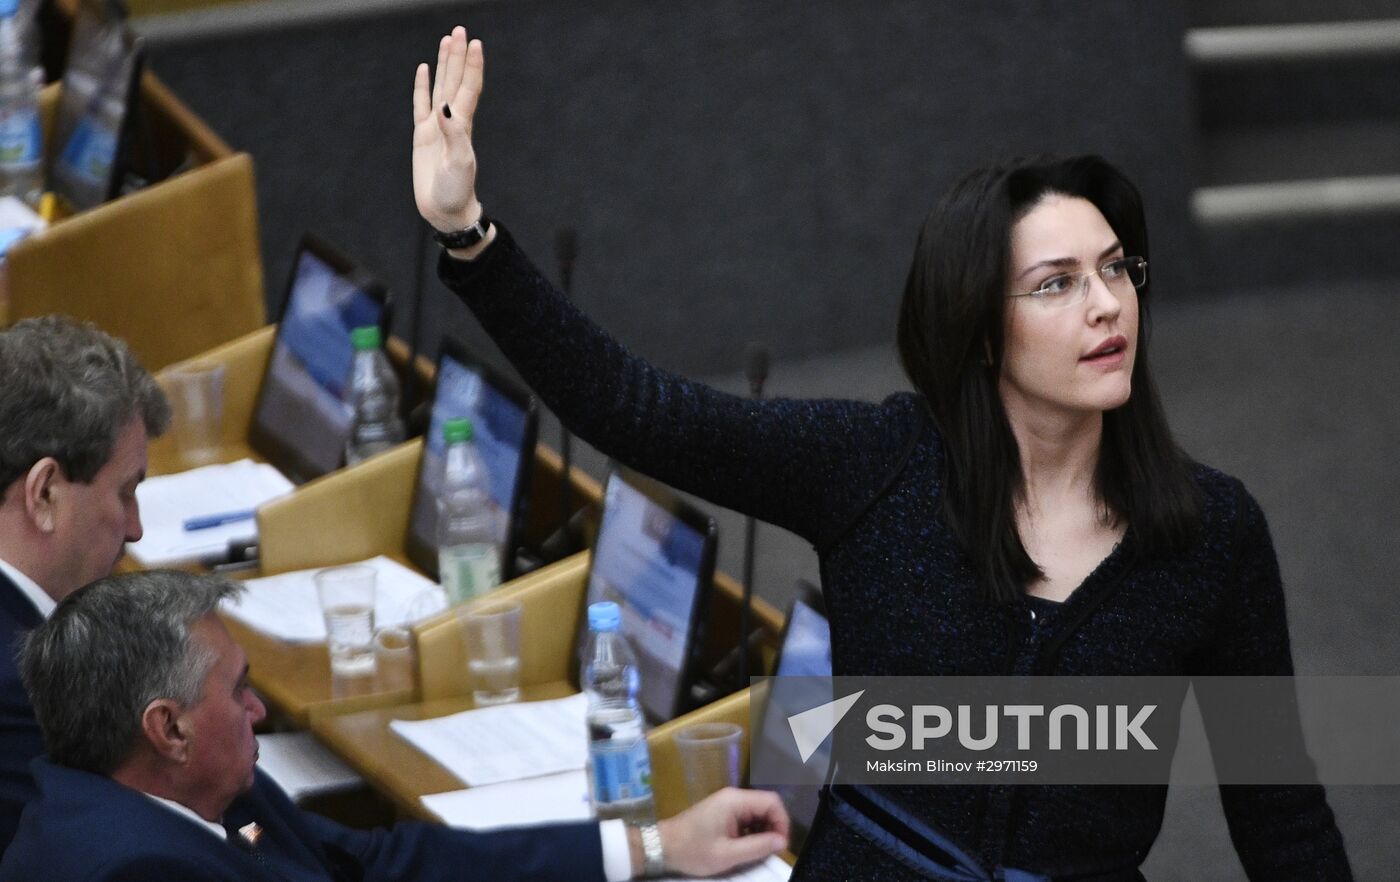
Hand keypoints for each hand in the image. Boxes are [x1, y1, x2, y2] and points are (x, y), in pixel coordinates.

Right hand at [412, 26, 484, 233]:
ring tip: (447, 40)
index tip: (474, 43)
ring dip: (444, 65)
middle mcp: (452, 121)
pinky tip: (425, 70)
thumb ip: (454, 135)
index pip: (469, 88)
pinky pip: (421, 104)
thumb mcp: (458, 164)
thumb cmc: (456, 190)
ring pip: (441, 87)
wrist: (446, 210)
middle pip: (456, 81)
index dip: (472, 66)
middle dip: (458, 56)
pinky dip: (423, 86)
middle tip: (460, 30)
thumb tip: (446, 107)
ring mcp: (437, 127)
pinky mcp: (423, 136)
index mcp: (462, 126)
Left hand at [657, 788, 789, 876]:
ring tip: (758, 852)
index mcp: (735, 801)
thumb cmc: (693, 850)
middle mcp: (733, 797)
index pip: (772, 802)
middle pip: (766, 806)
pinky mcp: (722, 812)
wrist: (663, 847)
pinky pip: (746, 818)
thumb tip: (782, 842)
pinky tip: (746, 848)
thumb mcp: (727, 855)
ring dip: (763, 831)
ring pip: (757, 813)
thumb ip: (757, 847)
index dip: (782, 822)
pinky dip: (752, 832)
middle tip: (770, 851)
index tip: (780, 845)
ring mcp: (727, 804)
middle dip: (773, 828)